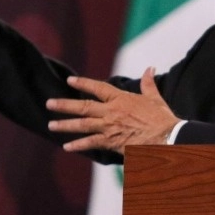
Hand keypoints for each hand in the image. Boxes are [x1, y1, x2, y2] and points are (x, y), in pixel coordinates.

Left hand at [45, 68, 179, 153]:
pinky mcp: (111, 142)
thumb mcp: (154, 98)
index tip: (70, 80)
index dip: (83, 83)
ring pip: (82, 125)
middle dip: (64, 105)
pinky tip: (67, 146)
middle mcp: (111, 111)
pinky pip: (91, 143)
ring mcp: (109, 127)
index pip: (98, 88)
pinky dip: (78, 145)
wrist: (166, 137)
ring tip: (51, 125)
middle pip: (83, 106)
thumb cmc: (162, 118)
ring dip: (65, 125)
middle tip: (49, 103)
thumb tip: (150, 68)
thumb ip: (148, 83)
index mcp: (121, 99)